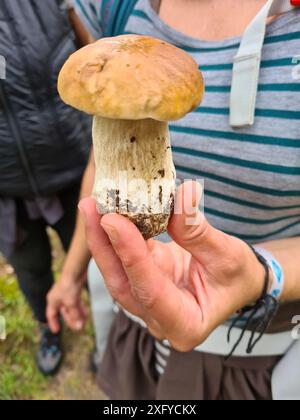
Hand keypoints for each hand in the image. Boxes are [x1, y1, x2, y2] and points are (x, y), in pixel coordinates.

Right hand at [47, 271, 87, 332]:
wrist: (75, 271)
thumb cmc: (69, 285)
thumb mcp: (71, 303)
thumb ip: (75, 315)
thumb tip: (79, 326)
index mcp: (52, 301)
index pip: (51, 315)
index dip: (53, 323)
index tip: (57, 330)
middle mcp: (58, 298)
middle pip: (64, 312)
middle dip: (71, 320)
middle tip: (79, 327)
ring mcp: (66, 294)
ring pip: (71, 308)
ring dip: (77, 315)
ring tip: (84, 321)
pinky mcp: (74, 290)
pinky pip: (76, 303)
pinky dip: (80, 308)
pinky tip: (86, 313)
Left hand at [79, 182, 264, 350]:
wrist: (238, 280)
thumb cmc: (238, 276)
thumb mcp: (227, 255)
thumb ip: (199, 231)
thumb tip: (182, 195)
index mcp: (186, 325)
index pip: (151, 292)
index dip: (131, 256)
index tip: (114, 222)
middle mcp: (160, 318)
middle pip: (123, 284)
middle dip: (104, 245)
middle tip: (92, 208)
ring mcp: (148, 300)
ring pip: (117, 272)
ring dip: (103, 238)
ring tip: (93, 205)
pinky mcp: (143, 279)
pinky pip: (124, 258)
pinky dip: (115, 235)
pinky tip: (107, 211)